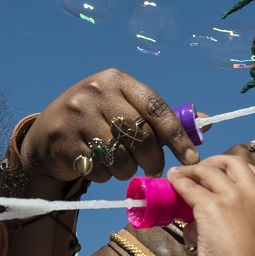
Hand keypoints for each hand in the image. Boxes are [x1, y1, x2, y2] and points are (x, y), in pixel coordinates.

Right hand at [18, 69, 201, 195]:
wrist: (49, 130)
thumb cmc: (98, 119)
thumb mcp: (126, 108)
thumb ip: (162, 117)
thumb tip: (205, 123)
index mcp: (116, 80)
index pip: (156, 107)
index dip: (177, 136)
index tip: (192, 158)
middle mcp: (95, 92)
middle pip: (140, 135)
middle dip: (153, 159)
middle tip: (155, 170)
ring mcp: (76, 115)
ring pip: (119, 156)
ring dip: (127, 170)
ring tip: (122, 166)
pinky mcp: (62, 139)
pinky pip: (98, 168)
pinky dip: (105, 176)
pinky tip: (100, 168)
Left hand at [166, 156, 254, 255]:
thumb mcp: (249, 233)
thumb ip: (232, 220)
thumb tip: (195, 221)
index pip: (254, 171)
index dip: (234, 168)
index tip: (220, 172)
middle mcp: (252, 194)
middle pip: (232, 162)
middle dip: (214, 161)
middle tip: (199, 170)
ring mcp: (232, 197)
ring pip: (208, 171)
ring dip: (192, 170)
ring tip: (180, 175)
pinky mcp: (211, 205)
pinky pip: (189, 187)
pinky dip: (179, 181)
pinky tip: (171, 181)